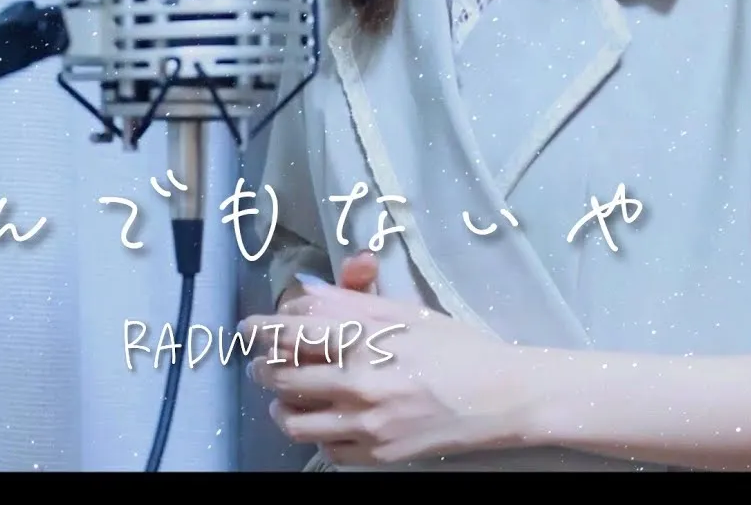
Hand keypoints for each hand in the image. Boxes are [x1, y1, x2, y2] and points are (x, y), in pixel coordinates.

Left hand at [241, 284, 533, 466]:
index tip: (250, 329)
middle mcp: (357, 382)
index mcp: (364, 338)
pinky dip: (316, 431)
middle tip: (266, 363)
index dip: (259, 328)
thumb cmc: (456, 346)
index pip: (287, 331)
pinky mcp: (375, 455)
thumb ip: (353, 301)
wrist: (500, 396)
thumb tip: (308, 294)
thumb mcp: (405, 310)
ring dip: (280, 404)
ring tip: (286, 396)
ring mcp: (365, 424)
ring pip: (292, 419)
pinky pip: (324, 447)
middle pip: (279, 375)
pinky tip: (326, 418)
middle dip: (264, 367)